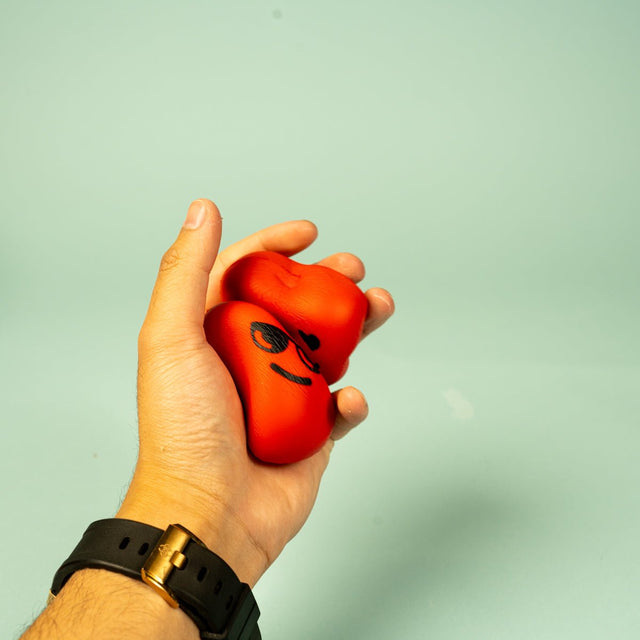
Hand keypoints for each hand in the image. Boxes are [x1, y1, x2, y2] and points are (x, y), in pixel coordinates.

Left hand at [117, 199, 394, 586]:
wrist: (211, 513)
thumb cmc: (184, 430)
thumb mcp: (172, 339)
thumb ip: (186, 272)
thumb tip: (201, 210)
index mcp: (213, 336)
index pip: (246, 276)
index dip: (275, 247)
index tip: (307, 233)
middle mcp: (249, 361)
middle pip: (297, 307)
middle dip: (327, 282)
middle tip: (352, 269)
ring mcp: (283, 397)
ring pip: (328, 350)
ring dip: (355, 326)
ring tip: (376, 306)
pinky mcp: (310, 433)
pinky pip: (339, 408)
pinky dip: (350, 401)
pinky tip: (347, 400)